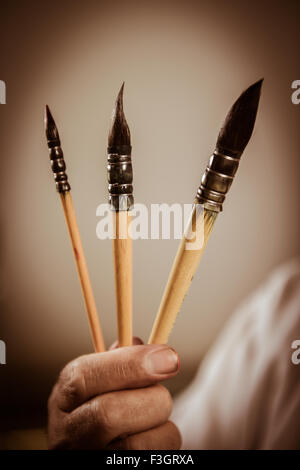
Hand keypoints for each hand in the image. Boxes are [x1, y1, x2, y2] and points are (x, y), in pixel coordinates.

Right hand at [48, 341, 180, 448]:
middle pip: (110, 413)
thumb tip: (154, 350)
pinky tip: (153, 436)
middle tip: (162, 392)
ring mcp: (88, 458)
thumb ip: (123, 359)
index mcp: (65, 395)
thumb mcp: (105, 378)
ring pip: (137, 445)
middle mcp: (66, 434)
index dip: (131, 364)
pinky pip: (154, 458)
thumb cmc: (108, 402)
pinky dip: (164, 442)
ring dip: (160, 424)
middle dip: (150, 398)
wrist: (97, 443)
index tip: (168, 357)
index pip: (85, 376)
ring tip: (155, 417)